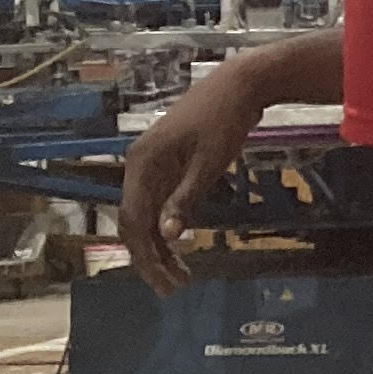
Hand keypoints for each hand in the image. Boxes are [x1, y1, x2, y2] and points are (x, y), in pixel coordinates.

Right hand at [118, 69, 263, 292]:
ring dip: (161, 246)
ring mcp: (153, 165)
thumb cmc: (224, 121)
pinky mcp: (169, 165)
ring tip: (181, 276)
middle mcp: (139, 166)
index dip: (146, 255)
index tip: (165, 282)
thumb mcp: (209, 163)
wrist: (239, 85)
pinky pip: (160, 203)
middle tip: (174, 288)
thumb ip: (186, 198)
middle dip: (152, 257)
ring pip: (148, 215)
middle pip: (136, 222)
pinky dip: (169, 226)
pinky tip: (182, 247)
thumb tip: (169, 236)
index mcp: (142, 164)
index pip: (134, 220)